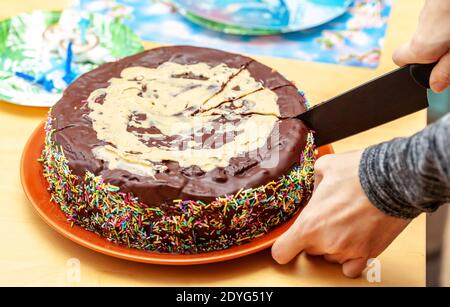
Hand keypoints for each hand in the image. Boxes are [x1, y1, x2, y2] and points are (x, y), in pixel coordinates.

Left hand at [271, 150, 410, 277]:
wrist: (394, 178)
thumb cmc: (359, 172)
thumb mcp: (324, 167)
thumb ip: (313, 182)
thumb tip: (314, 185)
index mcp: (310, 224)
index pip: (282, 253)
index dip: (283, 247)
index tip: (287, 242)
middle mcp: (326, 243)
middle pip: (309, 251)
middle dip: (313, 236)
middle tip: (326, 217)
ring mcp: (348, 251)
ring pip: (330, 256)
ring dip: (333, 244)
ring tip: (345, 221)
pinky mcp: (368, 254)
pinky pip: (351, 268)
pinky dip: (350, 258)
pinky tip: (353, 241)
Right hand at [393, 0, 449, 92]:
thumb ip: (445, 70)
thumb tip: (435, 86)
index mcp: (420, 47)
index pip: (399, 58)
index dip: (409, 65)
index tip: (425, 70)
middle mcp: (420, 28)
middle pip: (420, 43)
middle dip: (435, 49)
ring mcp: (429, 10)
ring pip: (434, 28)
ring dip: (445, 33)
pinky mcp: (438, 2)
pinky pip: (442, 15)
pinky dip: (448, 21)